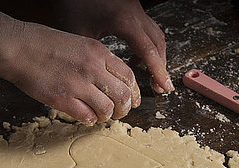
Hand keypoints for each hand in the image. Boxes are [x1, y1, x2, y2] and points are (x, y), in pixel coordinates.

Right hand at [0, 21, 140, 124]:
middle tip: (119, 113)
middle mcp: (92, 68)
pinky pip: (87, 117)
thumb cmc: (42, 44)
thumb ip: (96, 61)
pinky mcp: (63, 99)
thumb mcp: (78, 43)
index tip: (133, 101)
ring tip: (100, 116)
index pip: (129, 76)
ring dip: (106, 116)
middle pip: (123, 95)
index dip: (134, 92)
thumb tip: (109, 81)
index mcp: (98, 52)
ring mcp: (78, 85)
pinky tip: (85, 117)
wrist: (16, 47)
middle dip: (125, 109)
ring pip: (108, 109)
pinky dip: (90, 120)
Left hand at [51, 0, 172, 93]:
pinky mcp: (132, 10)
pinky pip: (147, 31)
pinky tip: (135, 61)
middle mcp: (135, 14)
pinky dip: (147, 47)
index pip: (148, 51)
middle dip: (161, 67)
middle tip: (161, 88)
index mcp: (124, 21)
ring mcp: (135, 10)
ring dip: (155, 57)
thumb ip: (93, 57)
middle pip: (157, 44)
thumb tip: (99, 82)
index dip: (158, 71)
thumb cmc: (73, 4)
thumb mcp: (79, 34)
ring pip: (155, 36)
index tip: (165, 87)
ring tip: (151, 78)